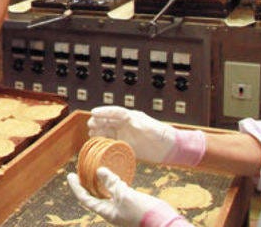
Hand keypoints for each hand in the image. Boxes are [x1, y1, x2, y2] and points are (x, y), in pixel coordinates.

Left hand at [67, 169, 186, 226]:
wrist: (164, 223)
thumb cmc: (143, 212)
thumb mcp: (125, 195)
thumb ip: (111, 183)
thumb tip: (99, 170)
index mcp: (107, 212)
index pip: (85, 199)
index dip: (76, 187)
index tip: (70, 175)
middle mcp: (112, 212)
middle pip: (94, 197)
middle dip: (87, 184)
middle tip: (81, 171)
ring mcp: (122, 210)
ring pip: (106, 195)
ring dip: (101, 183)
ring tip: (96, 171)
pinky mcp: (131, 206)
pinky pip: (118, 194)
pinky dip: (114, 184)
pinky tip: (116, 176)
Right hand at [88, 106, 204, 165]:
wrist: (169, 148)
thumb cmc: (162, 134)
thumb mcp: (150, 126)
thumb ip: (138, 122)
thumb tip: (126, 118)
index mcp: (131, 117)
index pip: (115, 112)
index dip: (104, 111)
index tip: (93, 112)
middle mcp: (126, 125)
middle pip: (109, 121)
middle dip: (98, 121)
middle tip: (90, 124)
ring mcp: (125, 135)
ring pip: (108, 131)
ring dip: (99, 131)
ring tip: (91, 134)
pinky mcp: (126, 145)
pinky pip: (112, 142)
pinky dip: (104, 142)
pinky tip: (98, 144)